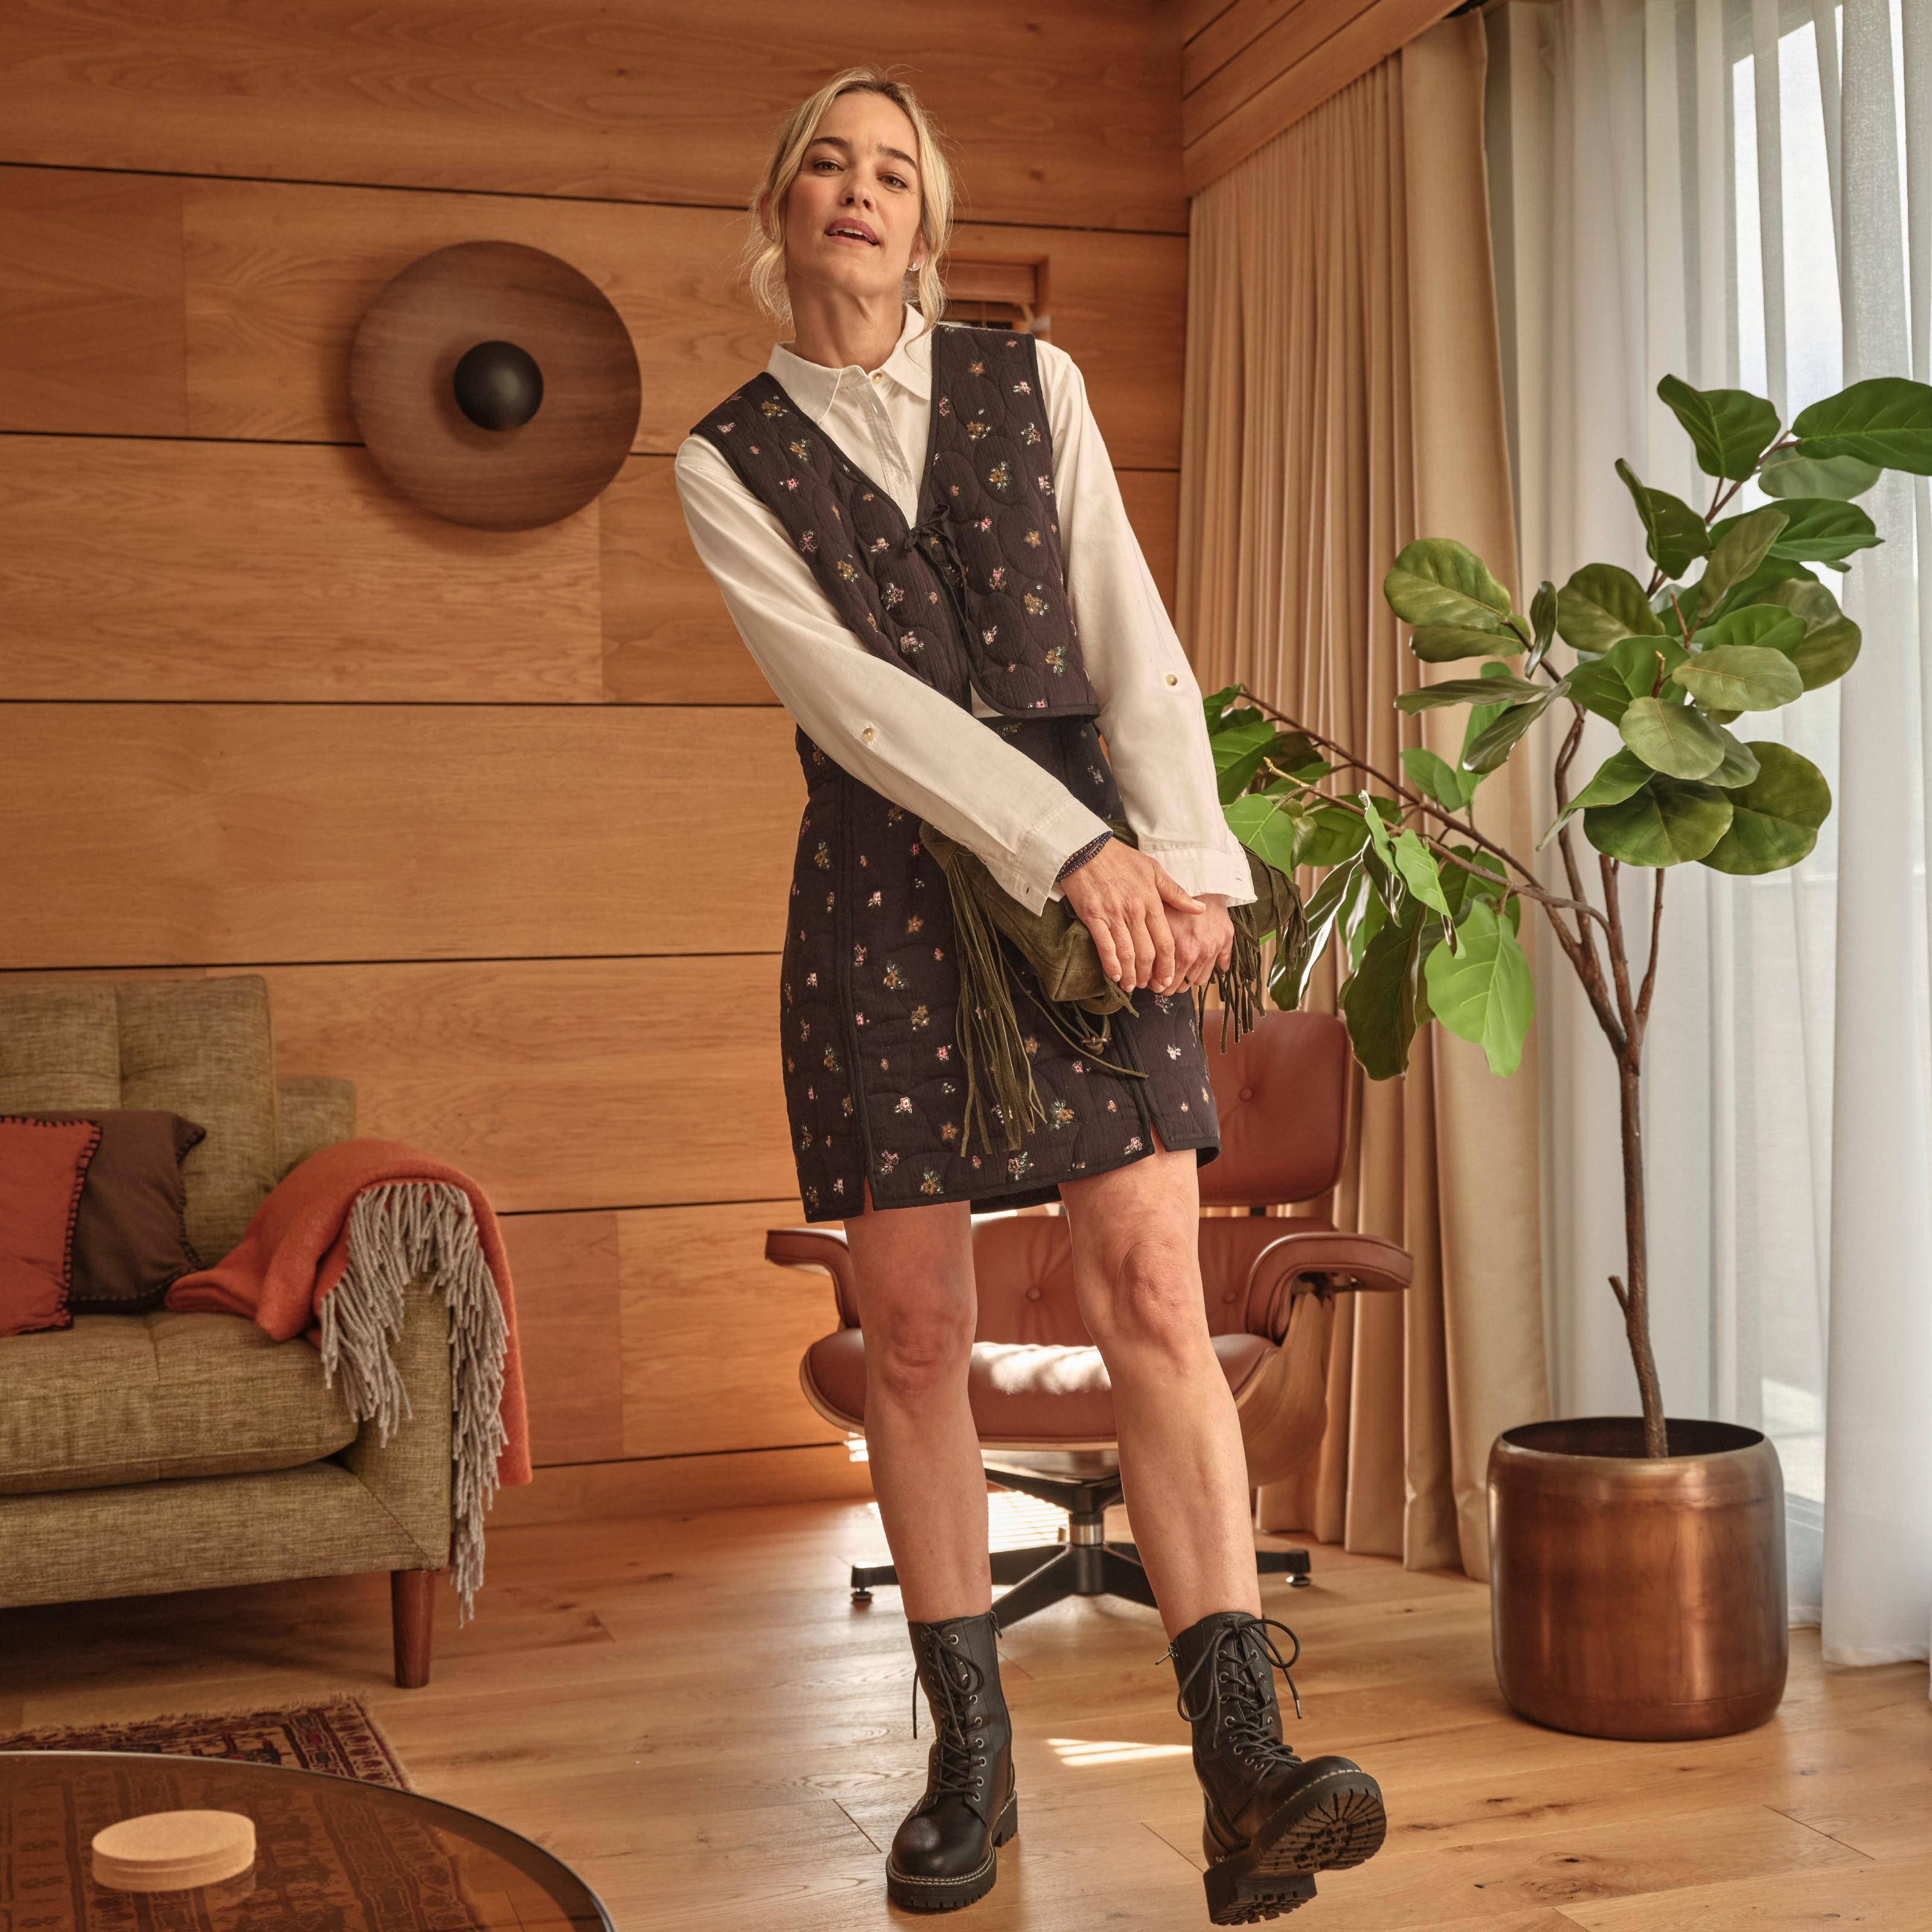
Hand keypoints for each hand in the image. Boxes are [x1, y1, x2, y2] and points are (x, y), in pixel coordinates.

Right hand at [1060, 843, 1222, 993]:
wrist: (1085, 848)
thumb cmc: (1119, 858)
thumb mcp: (1152, 869)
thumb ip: (1175, 892)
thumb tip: (1199, 910)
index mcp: (1151, 900)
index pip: (1165, 940)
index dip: (1168, 964)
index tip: (1168, 978)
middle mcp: (1134, 910)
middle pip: (1147, 952)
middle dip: (1150, 974)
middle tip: (1150, 987)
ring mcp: (1113, 914)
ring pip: (1127, 953)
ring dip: (1131, 974)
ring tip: (1133, 986)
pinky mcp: (1093, 916)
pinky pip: (1105, 946)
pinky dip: (1111, 964)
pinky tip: (1115, 976)